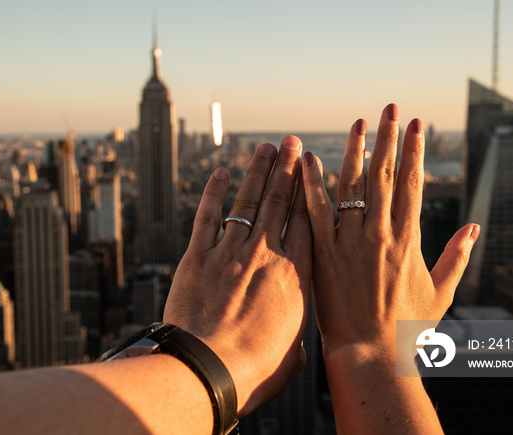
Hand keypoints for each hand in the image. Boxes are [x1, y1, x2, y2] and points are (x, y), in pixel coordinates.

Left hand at [164, 136, 310, 416]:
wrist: (207, 370)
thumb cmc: (255, 369)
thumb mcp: (293, 353)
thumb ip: (297, 332)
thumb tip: (295, 335)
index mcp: (295, 275)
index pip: (308, 221)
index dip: (312, 191)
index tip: (315, 169)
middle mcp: (265, 255)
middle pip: (279, 202)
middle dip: (287, 169)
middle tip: (292, 143)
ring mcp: (230, 252)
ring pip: (247, 202)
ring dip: (257, 172)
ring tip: (266, 148)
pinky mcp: (197, 258)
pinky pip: (207, 217)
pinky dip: (213, 193)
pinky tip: (220, 173)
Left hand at [301, 104, 478, 362]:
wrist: (370, 353)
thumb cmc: (407, 327)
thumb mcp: (442, 292)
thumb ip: (457, 256)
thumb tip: (475, 227)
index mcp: (409, 240)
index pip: (411, 184)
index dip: (413, 152)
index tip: (416, 125)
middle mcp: (379, 234)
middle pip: (383, 175)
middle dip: (388, 138)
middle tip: (389, 108)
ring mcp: (349, 242)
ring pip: (350, 186)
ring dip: (354, 151)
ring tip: (357, 123)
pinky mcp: (322, 254)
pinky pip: (314, 212)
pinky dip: (311, 184)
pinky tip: (307, 159)